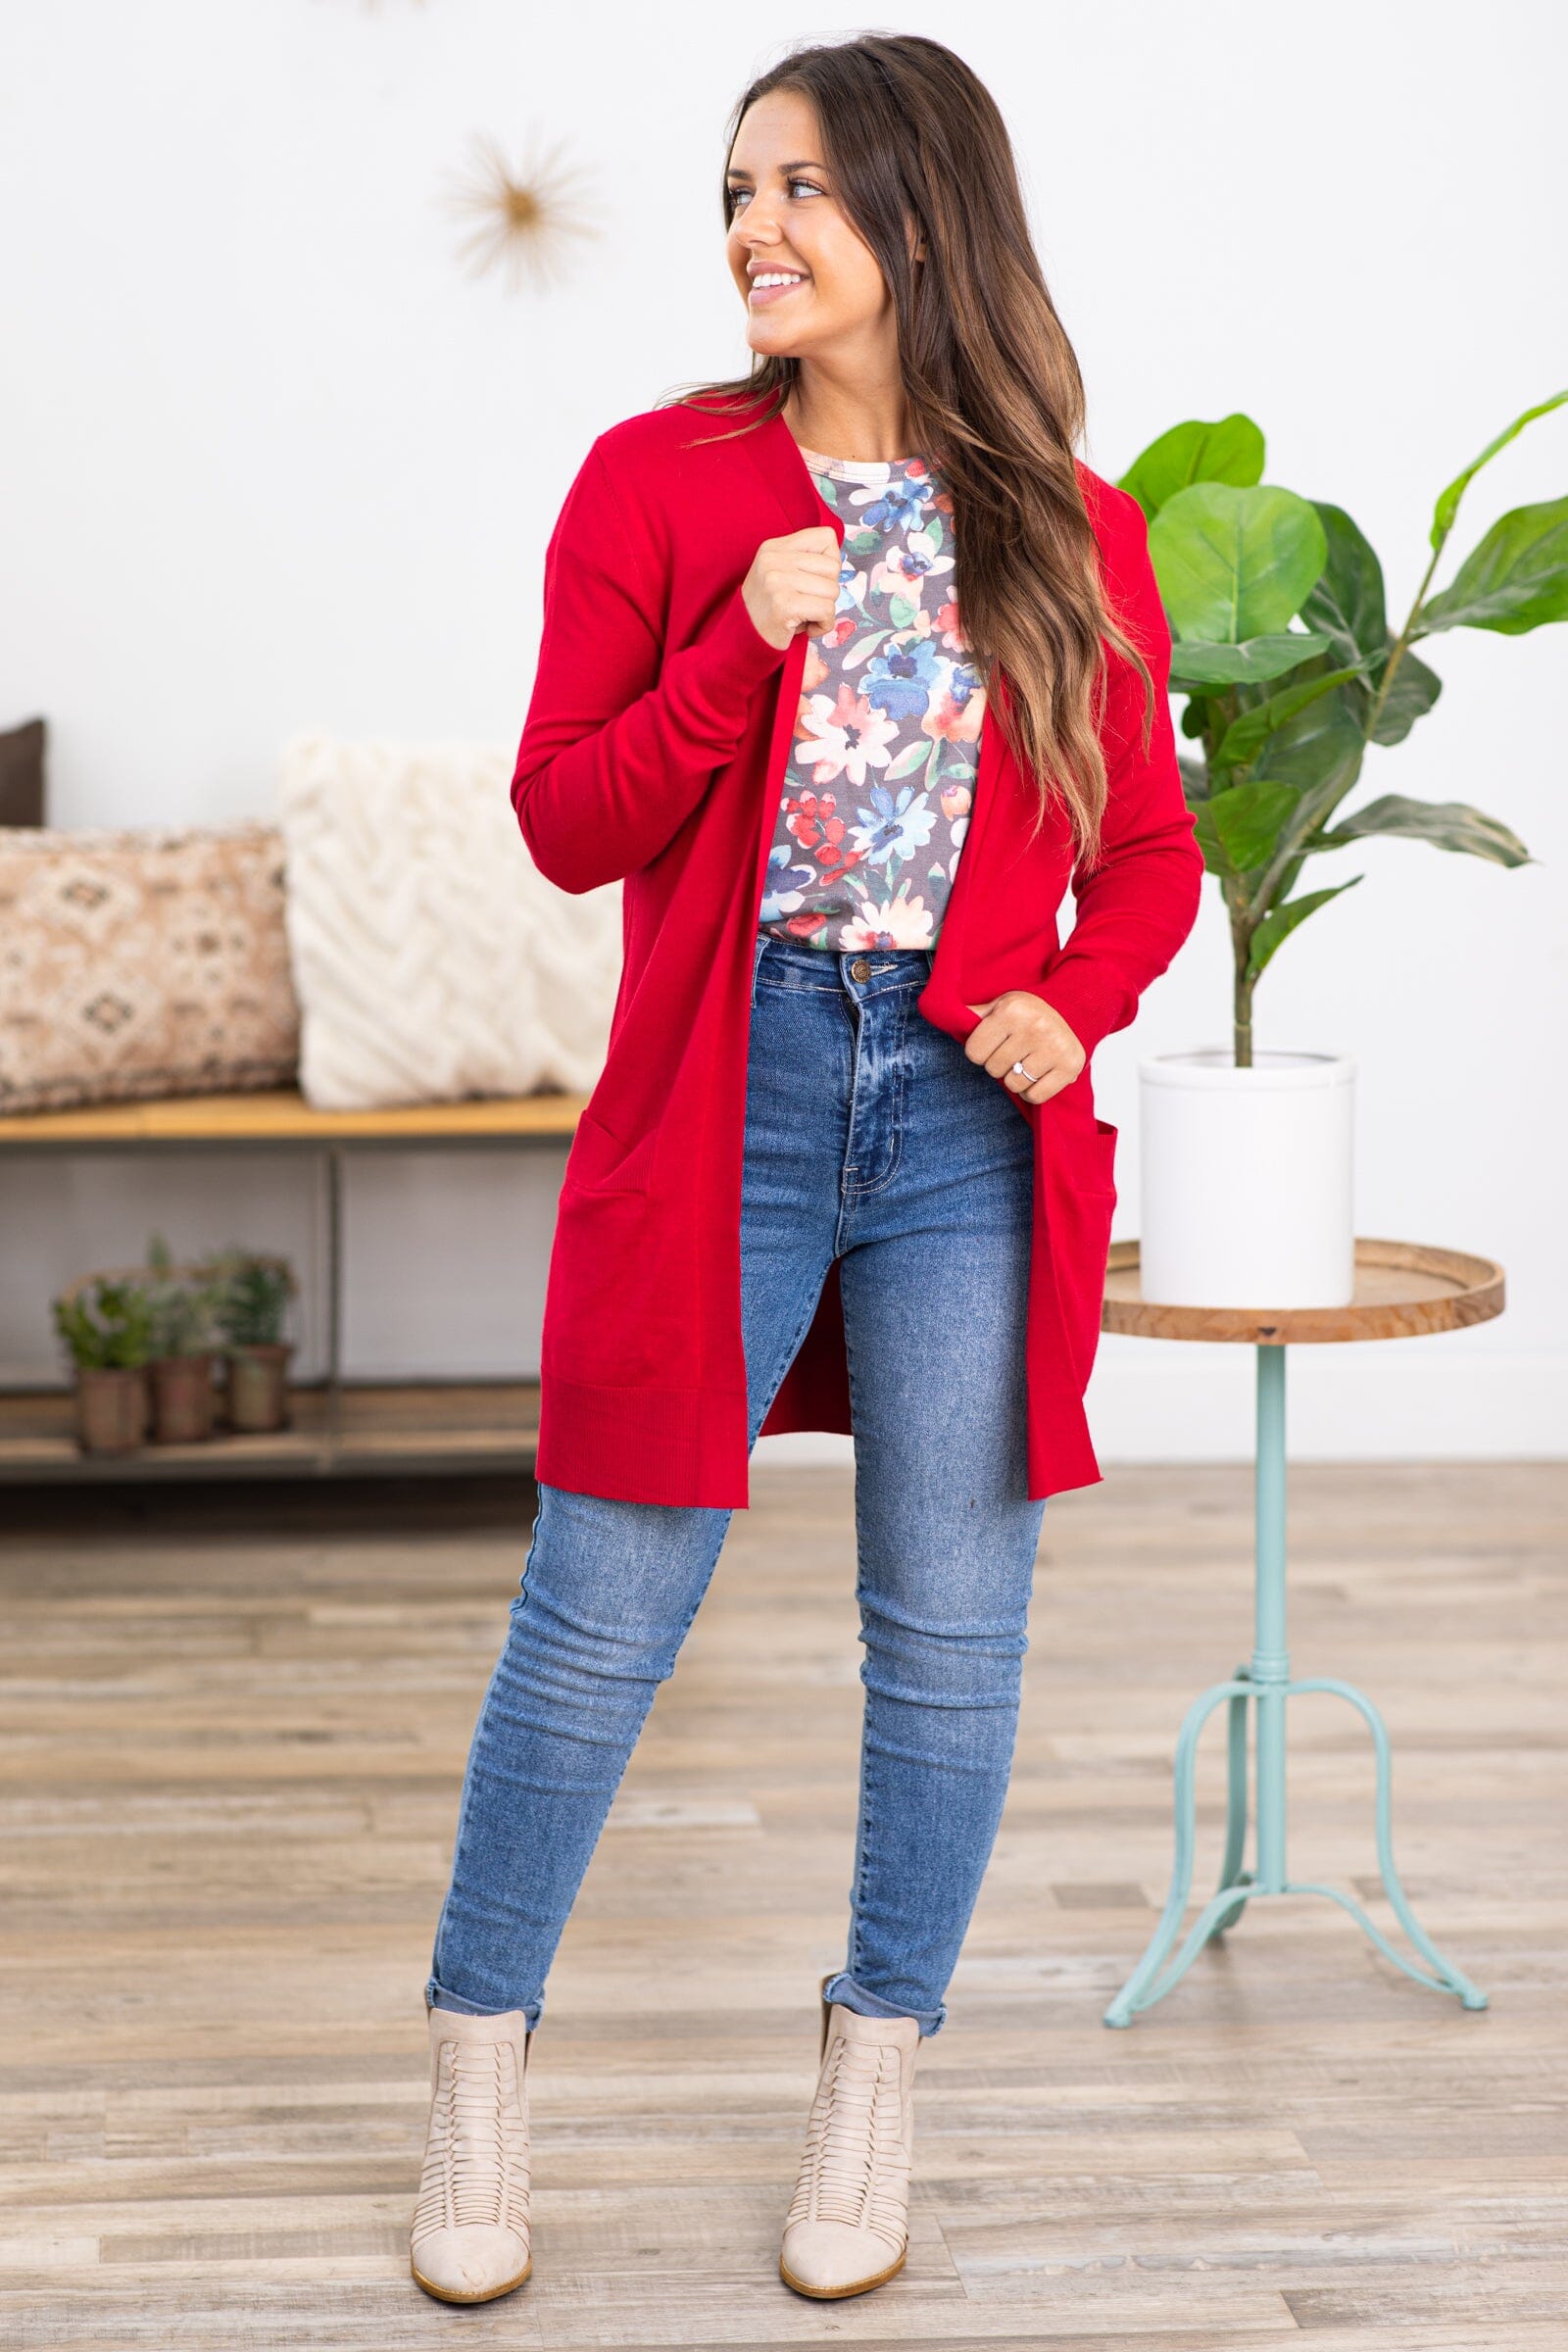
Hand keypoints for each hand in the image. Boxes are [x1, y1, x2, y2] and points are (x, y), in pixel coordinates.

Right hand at [741, 526, 840, 649]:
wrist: (741, 640)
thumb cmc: (770, 610)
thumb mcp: (781, 573)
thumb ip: (807, 561)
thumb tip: (838, 562)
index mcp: (774, 547)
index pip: (826, 537)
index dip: (829, 563)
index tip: (812, 581)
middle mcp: (773, 559)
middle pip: (833, 567)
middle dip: (827, 591)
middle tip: (804, 603)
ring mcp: (777, 581)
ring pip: (833, 591)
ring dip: (824, 611)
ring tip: (802, 615)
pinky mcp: (784, 605)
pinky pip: (827, 611)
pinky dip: (823, 625)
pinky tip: (805, 628)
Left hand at [964, 991, 1085, 1104]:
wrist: (1072, 1009)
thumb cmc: (1028, 1011)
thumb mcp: (1000, 1004)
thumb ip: (973, 1015)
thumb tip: (940, 1012)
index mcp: (1012, 1011)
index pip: (974, 1052)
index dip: (980, 1052)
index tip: (993, 1044)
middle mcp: (1035, 1028)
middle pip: (994, 1070)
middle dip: (999, 1065)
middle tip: (1013, 1052)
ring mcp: (1054, 1048)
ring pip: (1014, 1085)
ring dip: (1016, 1079)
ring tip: (1026, 1062)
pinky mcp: (1070, 1066)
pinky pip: (1036, 1096)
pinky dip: (1032, 1091)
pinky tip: (1038, 1075)